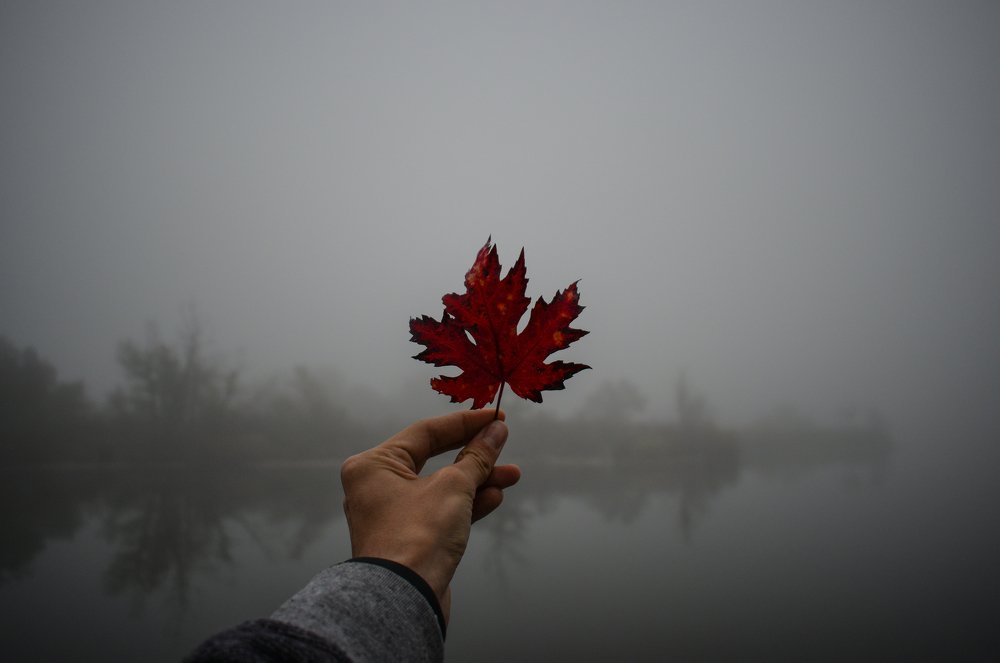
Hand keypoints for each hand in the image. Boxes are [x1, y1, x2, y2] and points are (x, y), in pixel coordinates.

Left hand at [340, 409, 520, 621]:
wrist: (403, 600)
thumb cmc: (417, 537)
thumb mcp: (454, 487)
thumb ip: (477, 456)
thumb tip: (495, 431)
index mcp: (374, 465)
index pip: (425, 432)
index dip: (465, 423)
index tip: (495, 418)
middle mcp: (376, 487)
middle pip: (434, 460)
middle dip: (474, 454)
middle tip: (503, 443)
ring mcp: (391, 515)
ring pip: (441, 487)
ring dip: (476, 480)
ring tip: (510, 474)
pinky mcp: (408, 539)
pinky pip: (440, 511)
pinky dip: (466, 504)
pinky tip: (494, 497)